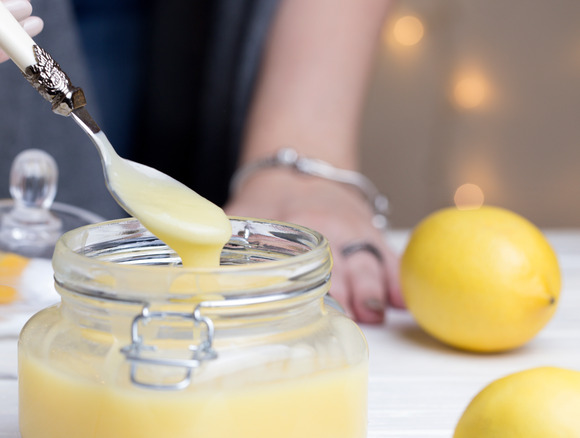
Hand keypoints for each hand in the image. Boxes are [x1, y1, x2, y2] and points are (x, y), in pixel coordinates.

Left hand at [224, 169, 403, 323]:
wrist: (300, 170)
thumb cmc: (267, 203)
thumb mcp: (240, 213)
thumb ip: (220, 239)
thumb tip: (193, 269)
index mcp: (296, 224)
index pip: (306, 257)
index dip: (314, 283)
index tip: (322, 304)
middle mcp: (329, 227)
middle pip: (343, 264)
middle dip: (350, 292)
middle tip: (356, 317)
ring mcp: (354, 231)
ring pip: (370, 261)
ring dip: (374, 288)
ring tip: (377, 312)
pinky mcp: (372, 235)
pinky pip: (389, 256)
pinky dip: (397, 279)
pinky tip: (403, 302)